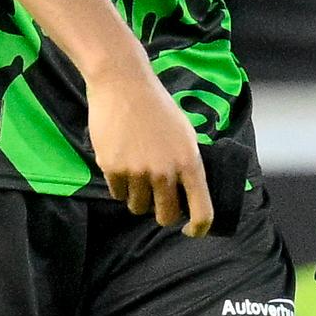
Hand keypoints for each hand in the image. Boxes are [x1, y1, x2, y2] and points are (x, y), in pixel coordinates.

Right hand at [87, 60, 212, 236]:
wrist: (123, 85)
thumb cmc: (157, 106)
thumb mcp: (184, 132)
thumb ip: (187, 162)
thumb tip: (188, 192)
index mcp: (189, 162)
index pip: (202, 211)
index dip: (198, 228)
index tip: (190, 230)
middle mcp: (165, 172)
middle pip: (166, 216)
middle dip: (162, 212)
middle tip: (158, 199)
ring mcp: (138, 172)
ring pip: (138, 207)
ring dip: (138, 197)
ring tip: (137, 171)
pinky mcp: (113, 169)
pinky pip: (118, 193)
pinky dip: (120, 184)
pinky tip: (121, 161)